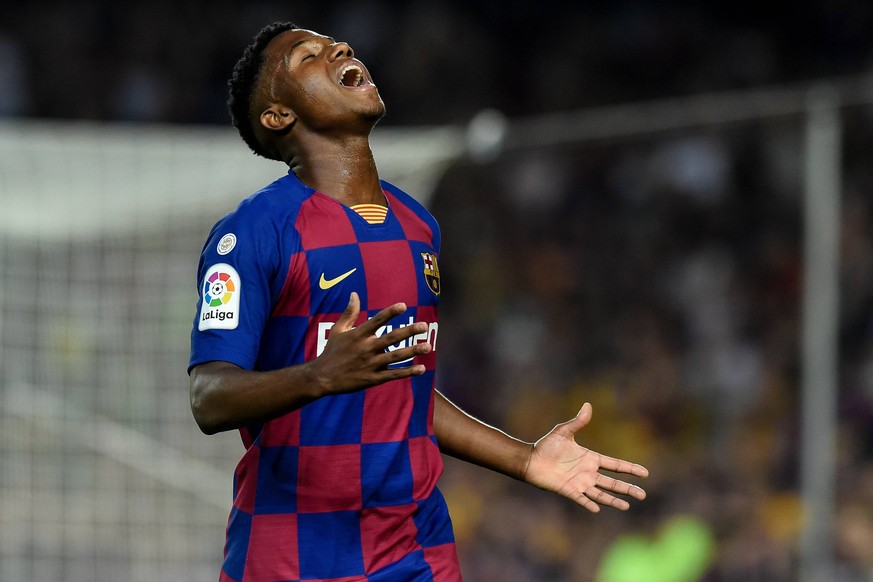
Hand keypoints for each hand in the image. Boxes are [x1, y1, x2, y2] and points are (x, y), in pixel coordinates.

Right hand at [310, 292, 431, 394]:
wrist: (322, 378)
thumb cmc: (331, 351)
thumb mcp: (338, 330)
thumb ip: (349, 312)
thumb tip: (354, 294)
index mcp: (358, 335)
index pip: (377, 321)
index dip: (390, 313)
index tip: (404, 306)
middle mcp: (366, 348)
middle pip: (391, 338)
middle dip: (408, 331)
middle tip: (424, 325)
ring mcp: (370, 364)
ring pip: (395, 357)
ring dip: (412, 351)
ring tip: (428, 346)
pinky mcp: (373, 378)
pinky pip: (393, 375)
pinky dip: (408, 372)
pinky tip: (421, 369)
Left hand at [523, 402, 647, 511]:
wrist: (531, 460)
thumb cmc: (546, 446)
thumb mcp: (563, 432)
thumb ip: (578, 422)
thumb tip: (588, 405)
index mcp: (590, 459)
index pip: (615, 465)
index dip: (629, 469)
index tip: (645, 473)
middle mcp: (588, 473)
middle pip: (612, 483)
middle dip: (627, 489)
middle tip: (642, 495)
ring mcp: (580, 483)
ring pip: (601, 494)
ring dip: (613, 500)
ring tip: (627, 506)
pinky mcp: (569, 490)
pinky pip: (581, 499)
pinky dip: (589, 503)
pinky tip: (598, 509)